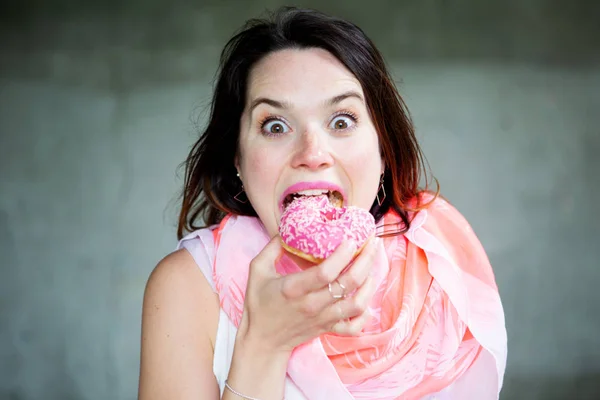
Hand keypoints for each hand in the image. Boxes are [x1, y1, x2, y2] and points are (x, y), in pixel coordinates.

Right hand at [237, 235, 379, 353]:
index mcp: (294, 288)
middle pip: (348, 283)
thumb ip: (271, 248)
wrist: (263, 341)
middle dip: (365, 260)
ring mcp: (323, 318)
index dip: (342, 255)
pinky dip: (366, 314)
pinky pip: (355, 326)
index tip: (351, 239)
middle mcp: (312, 304)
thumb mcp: (257, 271)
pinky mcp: (329, 329)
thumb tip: (287, 229)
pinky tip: (366, 297)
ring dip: (369, 284)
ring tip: (372, 266)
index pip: (325, 272)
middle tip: (372, 244)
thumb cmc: (259, 304)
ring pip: (357, 303)